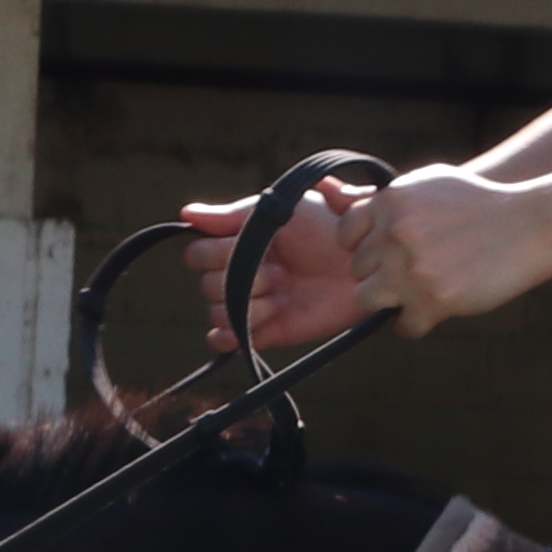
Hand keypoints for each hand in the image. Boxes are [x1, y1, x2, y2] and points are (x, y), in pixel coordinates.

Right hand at [174, 183, 377, 356]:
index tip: (247, 246)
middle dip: (238, 280)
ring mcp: (255, 303)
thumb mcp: (282, 210)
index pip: (197, 254)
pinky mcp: (270, 332)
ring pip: (217, 313)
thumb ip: (232, 215)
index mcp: (239, 242)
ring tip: (278, 297)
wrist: (366, 263)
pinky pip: (227, 341)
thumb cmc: (329, 227)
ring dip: (245, 306)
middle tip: (277, 273)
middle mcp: (242, 273)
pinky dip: (226, 339)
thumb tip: (186, 214)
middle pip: (205, 286)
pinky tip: (237, 334)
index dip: (217, 253)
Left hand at [338, 167, 551, 336]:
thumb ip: (388, 198)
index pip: (346, 235)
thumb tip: (332, 194)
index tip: (384, 253)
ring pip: (368, 300)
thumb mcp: (430, 183)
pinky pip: (402, 326)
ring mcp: (410, 270)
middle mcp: (394, 235)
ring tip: (411, 297)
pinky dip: (414, 324)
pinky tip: (431, 312)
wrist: (528, 225)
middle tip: (406, 276)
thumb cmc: (478, 202)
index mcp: (390, 203)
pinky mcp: (432, 301)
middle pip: (358, 271)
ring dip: (388, 301)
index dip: (364, 248)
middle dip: (378, 275)